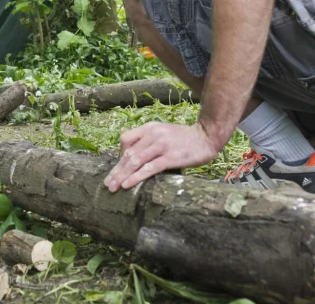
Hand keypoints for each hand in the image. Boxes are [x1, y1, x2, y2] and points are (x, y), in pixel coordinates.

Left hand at [103, 121, 224, 191]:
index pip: (126, 139)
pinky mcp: (170, 157)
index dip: (119, 155)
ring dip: (122, 175)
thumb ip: (150, 141)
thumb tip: (135, 159)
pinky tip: (128, 185)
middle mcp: (153, 135)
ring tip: (113, 187)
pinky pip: (149, 168)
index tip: (118, 169)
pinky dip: (136, 177)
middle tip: (107, 184)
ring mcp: (161, 145)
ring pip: (135, 161)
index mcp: (150, 128)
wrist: (207, 136)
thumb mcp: (164, 133)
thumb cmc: (185, 139)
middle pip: (128, 153)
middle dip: (117, 170)